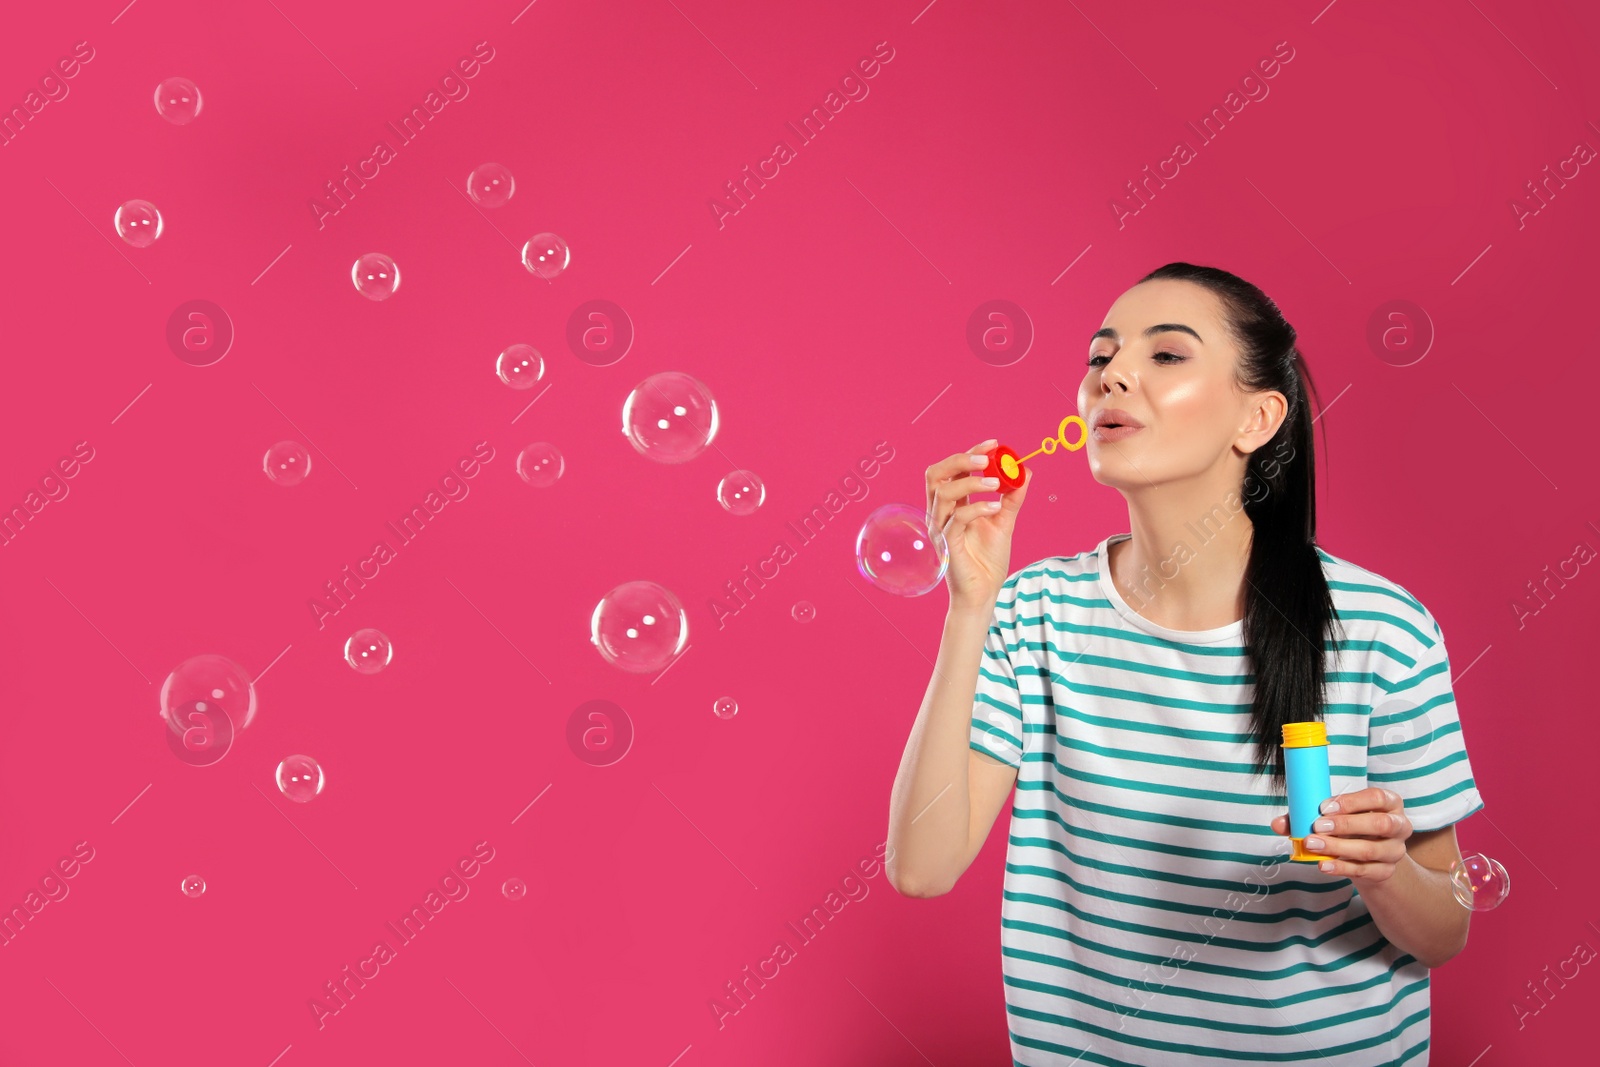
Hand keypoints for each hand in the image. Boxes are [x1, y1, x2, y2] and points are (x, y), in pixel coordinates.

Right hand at [925, 438, 1031, 610]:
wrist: (984, 593)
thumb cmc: (987, 561)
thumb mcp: (1004, 522)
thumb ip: (1012, 498)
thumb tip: (1025, 471)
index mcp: (951, 506)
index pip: (952, 470)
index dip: (969, 452)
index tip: (994, 444)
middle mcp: (941, 514)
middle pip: (936, 474)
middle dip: (960, 459)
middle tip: (986, 457)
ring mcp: (941, 528)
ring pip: (944, 492)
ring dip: (972, 482)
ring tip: (996, 483)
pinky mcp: (947, 544)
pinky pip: (957, 518)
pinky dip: (977, 507)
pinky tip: (995, 506)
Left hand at [1270, 787, 1412, 882]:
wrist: (1370, 857)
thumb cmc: (1351, 827)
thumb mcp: (1337, 816)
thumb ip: (1307, 815)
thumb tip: (1278, 823)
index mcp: (1389, 803)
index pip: (1376, 797)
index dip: (1351, 802)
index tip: (1324, 807)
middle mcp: (1398, 826)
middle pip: (1378, 824)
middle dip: (1346, 825)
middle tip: (1317, 827)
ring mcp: (1394, 851)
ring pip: (1369, 850)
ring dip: (1338, 847)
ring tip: (1312, 844)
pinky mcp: (1385, 871)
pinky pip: (1363, 870)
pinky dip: (1340, 868)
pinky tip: (1323, 864)